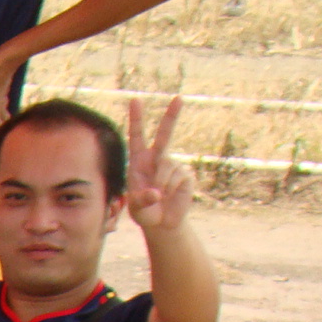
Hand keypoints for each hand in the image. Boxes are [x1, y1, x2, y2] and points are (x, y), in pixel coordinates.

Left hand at [125, 96, 191, 232]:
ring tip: (158, 197)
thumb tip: (157, 192)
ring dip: (160, 184)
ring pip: (166, 167)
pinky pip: (177, 178)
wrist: (163, 223)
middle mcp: (157, 159)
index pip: (137, 137)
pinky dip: (170, 190)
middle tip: (178, 98)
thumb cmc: (145, 213)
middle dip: (172, 116)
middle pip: (165, 134)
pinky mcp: (186, 175)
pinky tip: (169, 196)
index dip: (136, 119)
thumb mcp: (137, 209)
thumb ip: (142, 200)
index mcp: (139, 162)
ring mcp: (173, 165)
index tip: (135, 100)